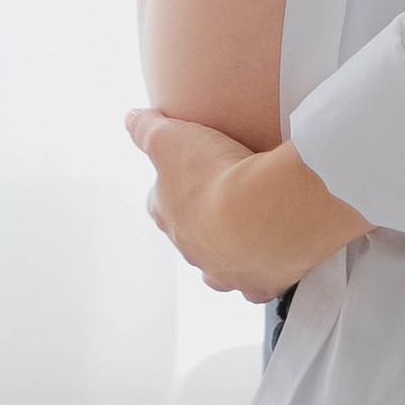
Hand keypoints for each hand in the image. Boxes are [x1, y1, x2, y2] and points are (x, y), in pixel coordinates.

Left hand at [126, 110, 367, 296]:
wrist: (267, 212)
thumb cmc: (216, 175)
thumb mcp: (171, 138)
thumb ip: (147, 128)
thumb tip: (130, 118)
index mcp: (170, 217)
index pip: (159, 204)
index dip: (169, 189)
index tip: (185, 174)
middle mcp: (194, 251)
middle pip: (191, 238)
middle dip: (202, 222)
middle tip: (223, 200)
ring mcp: (226, 271)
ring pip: (220, 268)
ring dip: (229, 252)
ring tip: (248, 233)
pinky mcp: (260, 284)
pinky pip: (257, 286)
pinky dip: (262, 273)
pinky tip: (274, 258)